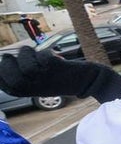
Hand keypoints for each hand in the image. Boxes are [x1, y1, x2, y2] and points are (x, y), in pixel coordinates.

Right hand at [0, 46, 120, 103]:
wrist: (88, 81)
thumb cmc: (60, 79)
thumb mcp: (39, 82)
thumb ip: (23, 74)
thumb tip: (4, 58)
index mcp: (29, 92)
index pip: (6, 86)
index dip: (1, 74)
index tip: (2, 64)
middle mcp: (36, 88)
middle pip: (12, 78)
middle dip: (7, 65)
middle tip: (10, 57)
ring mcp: (47, 78)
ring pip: (27, 65)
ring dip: (25, 55)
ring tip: (30, 52)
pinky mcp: (57, 69)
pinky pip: (43, 57)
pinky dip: (43, 52)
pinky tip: (49, 54)